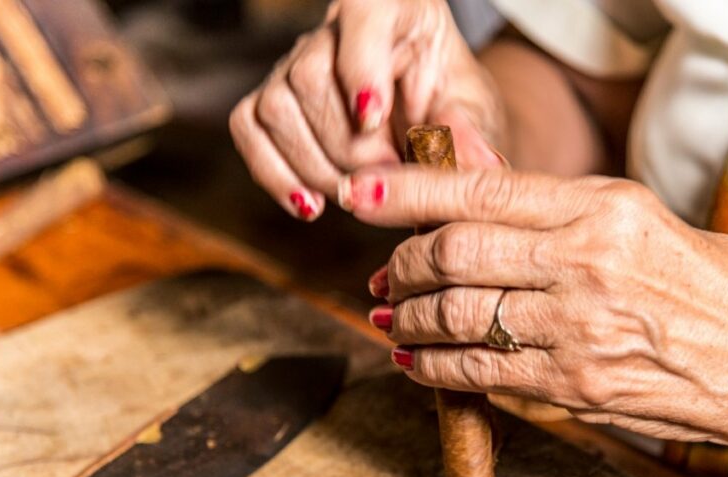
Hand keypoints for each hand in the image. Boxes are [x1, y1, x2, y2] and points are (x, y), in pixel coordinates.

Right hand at [229, 0, 505, 220]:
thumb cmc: (455, 110)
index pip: (363, 13)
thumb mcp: (475, 117)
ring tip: (361, 193)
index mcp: (396, 9)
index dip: (360, 67)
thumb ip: (469, 134)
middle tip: (388, 178)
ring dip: (316, 167)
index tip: (372, 119)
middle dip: (348, 147)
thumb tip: (478, 165)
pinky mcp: (273, 102)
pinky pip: (249, 130)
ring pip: (275, 108)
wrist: (436, 129)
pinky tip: (311, 205)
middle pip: (310, 76)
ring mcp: (296, 64)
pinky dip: (275, 174)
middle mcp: (335, 30)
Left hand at [343, 167, 727, 445]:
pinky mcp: (575, 388)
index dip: (407, 194)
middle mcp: (585, 263)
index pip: (480, 191)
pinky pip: (479, 373)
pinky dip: (433, 366)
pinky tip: (416, 359)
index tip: (361, 195)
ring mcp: (578, 331)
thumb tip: (470, 179)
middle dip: (400, 264)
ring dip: (408, 317)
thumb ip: (551, 206)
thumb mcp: (638, 220)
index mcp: (603, 209)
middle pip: (453, 254)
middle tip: (383, 272)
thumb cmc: (712, 284)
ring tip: (392, 316)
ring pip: (456, 316)